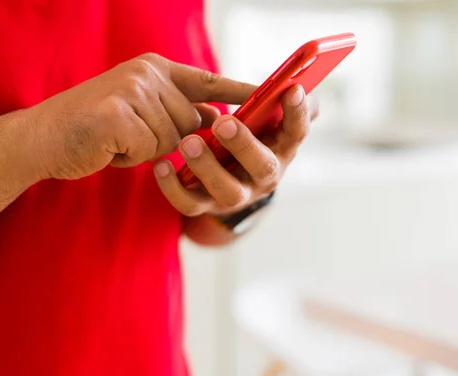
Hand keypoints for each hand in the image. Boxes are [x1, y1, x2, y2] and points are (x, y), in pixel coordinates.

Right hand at [25, 53, 254, 179]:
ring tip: (114, 139)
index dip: (240, 89)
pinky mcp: (120, 116)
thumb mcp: (139, 111)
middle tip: (126, 133)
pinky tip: (107, 147)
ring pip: (172, 140)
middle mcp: (146, 73)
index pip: (208, 80)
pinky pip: (150, 151)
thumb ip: (175, 109)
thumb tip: (214, 115)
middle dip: (165, 139)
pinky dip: (129, 158)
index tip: (273, 93)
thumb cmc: (92, 129)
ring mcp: (132, 91)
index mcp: (153, 68)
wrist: (40, 139)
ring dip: (145, 150)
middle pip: (191, 122)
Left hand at [153, 84, 317, 216]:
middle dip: (244, 145)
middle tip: (224, 123)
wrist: (227, 179)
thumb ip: (273, 104)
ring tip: (188, 142)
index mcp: (281, 149)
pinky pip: (190, 204)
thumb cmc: (247, 139)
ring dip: (207, 167)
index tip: (291, 89)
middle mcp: (263, 178)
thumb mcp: (263, 122)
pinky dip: (173, 187)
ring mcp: (235, 195)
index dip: (296, 113)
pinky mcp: (206, 207)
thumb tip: (295, 86)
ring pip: (227, 190)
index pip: (296, 132)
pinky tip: (161, 165)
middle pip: (262, 167)